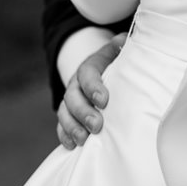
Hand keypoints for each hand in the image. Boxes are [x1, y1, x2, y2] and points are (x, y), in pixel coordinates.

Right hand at [56, 33, 126, 148]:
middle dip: (83, 112)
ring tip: (83, 140)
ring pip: (64, 113)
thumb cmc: (116, 64)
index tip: (104, 100)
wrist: (102, 72)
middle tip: (97, 125)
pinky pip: (61, 125)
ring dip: (72, 127)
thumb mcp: (119, 53)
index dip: (93, 86)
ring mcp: (70, 100)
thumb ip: (122, 47)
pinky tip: (72, 145)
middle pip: (73, 97)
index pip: (87, 74)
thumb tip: (125, 40)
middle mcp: (76, 84)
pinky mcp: (69, 115)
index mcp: (90, 67)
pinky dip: (64, 135)